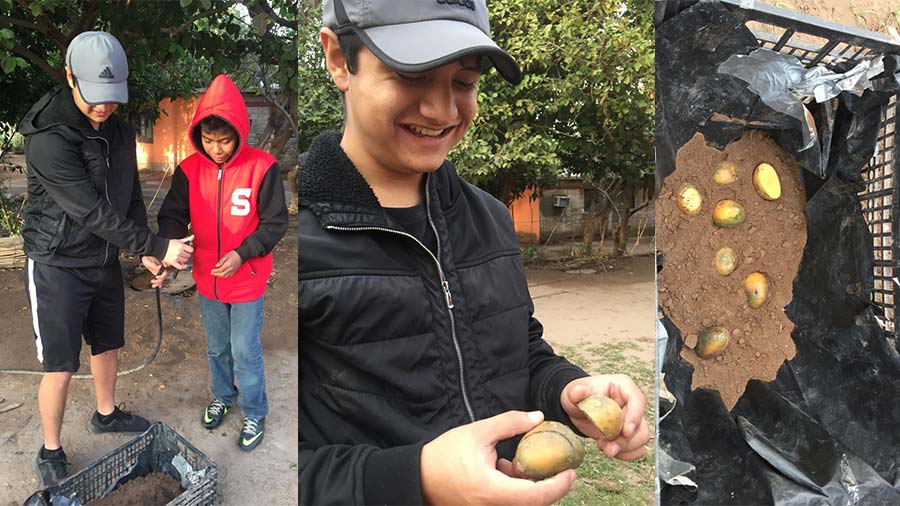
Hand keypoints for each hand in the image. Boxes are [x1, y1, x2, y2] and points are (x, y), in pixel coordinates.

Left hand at [141, 256, 166, 287]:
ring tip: (153, 285)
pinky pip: (158, 279)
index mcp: (161, 266)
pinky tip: (156, 285)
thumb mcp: (150, 261)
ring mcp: (159, 272)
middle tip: (153, 281)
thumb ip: (154, 265)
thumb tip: (160, 267)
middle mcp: (161, 269)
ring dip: (158, 283)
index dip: (162, 276)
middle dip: (159, 281)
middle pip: (163, 278)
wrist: (144, 258)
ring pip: (161, 279)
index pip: (165, 273)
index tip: (157, 277)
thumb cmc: (147, 258)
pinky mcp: (156, 273)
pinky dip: (158, 283)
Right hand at [163, 234, 193, 269]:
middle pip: (188, 255)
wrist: (159, 247)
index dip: (190, 250)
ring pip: (185, 260)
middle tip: (184, 254)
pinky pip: (180, 266)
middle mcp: (179, 252)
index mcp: (181, 246)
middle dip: (187, 254)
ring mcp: (176, 257)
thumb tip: (193, 236)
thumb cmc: (168, 244)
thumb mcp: (178, 240)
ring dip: (184, 259)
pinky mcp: (172, 262)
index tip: (188, 250)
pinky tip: (184, 265)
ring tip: (182, 257)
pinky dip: (183, 266)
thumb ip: (186, 239)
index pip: (191, 250)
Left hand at [210, 250, 241, 277]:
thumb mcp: (226, 255)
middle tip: (212, 273)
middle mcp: (230, 269)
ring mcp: (233, 270)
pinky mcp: (234, 271)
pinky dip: (225, 276)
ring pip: (225, 276)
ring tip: (216, 274)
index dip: (215, 271)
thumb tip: (216, 265)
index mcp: (228, 265)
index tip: (211, 271)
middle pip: (222, 274)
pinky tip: (223, 274)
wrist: (241, 255)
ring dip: (220, 276)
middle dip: (216, 274)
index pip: (220, 270)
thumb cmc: (234, 254)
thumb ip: (221, 261)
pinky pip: (229, 275)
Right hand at [420, 411, 576, 505]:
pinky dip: (516, 489)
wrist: (417, 477)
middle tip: (560, 466)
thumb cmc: (444, 455)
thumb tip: (538, 417)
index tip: (571, 471)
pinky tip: (506, 468)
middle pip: (534, 503)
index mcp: (493, 490)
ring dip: (532, 487)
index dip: (559, 485)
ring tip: (524, 461)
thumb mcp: (478, 432)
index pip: (537, 496)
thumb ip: (509, 423)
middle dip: (550, 485)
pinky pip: (509, 503)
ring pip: (522, 504)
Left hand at [561, 375, 650, 460]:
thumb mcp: (573, 392)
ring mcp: (631, 420)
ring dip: (623, 448)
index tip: (626, 432)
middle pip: (640, 425)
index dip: (635, 417)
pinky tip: (609, 449)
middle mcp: (631, 404)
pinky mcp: (629, 435)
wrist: (576, 410)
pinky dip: (624, 453)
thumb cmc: (578, 397)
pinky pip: (636, 448)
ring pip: (640, 438)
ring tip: (603, 447)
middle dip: (624, 440)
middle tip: (607, 447)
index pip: (637, 401)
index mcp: (623, 387)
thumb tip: (581, 390)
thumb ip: (576, 392)